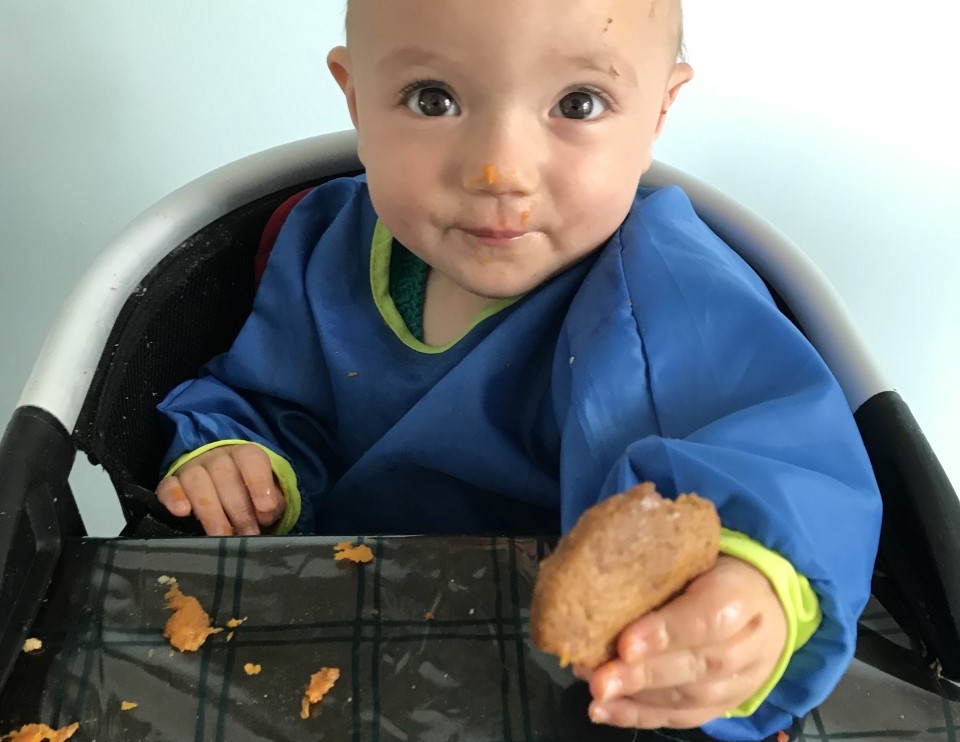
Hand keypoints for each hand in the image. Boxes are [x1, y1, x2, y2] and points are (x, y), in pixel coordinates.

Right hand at [156, 444, 284, 535]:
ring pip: (197, 482)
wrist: (217, 485)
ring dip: (211, 512)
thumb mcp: (265, 494)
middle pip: (224, 475)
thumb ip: (271, 502)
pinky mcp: (170, 482)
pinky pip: (168, 485)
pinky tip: (182, 512)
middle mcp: (216, 457)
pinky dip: (173, 497)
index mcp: (243, 454)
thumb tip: (266, 514)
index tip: (266, 508)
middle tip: (248, 534)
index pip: (250, 459)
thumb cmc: (247, 491)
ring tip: (221, 535)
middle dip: (238, 509)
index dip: (259, 482)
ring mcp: (191, 468)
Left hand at [576, 556, 786, 729]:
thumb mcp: (695, 554)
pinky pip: (683, 717)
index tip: (625, 644)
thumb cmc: (713, 571)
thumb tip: (603, 575)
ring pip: (689, 696)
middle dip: (644, 675)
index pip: (710, 618)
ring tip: (597, 691)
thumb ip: (661, 568)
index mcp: (742, 594)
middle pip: (697, 664)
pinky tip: (604, 710)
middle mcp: (748, 644)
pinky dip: (640, 716)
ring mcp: (740, 681)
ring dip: (637, 697)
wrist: (764, 604)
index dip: (667, 633)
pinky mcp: (723, 705)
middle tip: (600, 679)